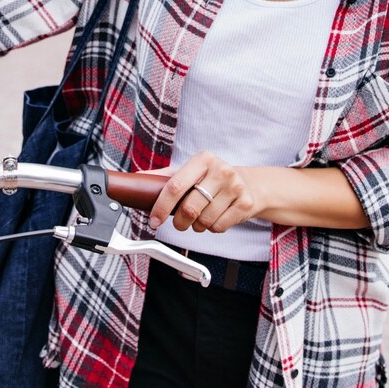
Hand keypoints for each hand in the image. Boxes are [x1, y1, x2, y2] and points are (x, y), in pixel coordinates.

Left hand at [150, 152, 264, 233]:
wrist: (249, 184)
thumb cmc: (212, 179)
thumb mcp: (191, 172)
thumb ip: (165, 176)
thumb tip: (139, 178)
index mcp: (203, 159)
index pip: (175, 186)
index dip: (161, 207)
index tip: (154, 220)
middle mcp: (221, 170)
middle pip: (189, 208)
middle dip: (179, 221)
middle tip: (179, 222)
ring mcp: (235, 187)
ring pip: (204, 221)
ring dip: (197, 226)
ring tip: (202, 216)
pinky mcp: (245, 203)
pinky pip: (219, 227)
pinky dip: (212, 228)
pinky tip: (216, 217)